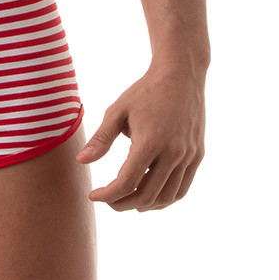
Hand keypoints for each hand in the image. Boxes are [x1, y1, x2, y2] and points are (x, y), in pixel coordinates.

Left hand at [77, 62, 205, 210]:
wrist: (181, 75)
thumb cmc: (145, 91)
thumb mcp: (118, 111)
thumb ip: (101, 139)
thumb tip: (81, 161)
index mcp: (150, 142)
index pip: (127, 183)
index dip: (108, 195)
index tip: (93, 195)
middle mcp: (173, 153)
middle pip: (146, 195)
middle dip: (123, 204)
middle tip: (108, 201)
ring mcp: (188, 156)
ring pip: (167, 197)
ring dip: (145, 204)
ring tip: (127, 200)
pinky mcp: (197, 155)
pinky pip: (182, 188)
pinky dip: (165, 198)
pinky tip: (150, 196)